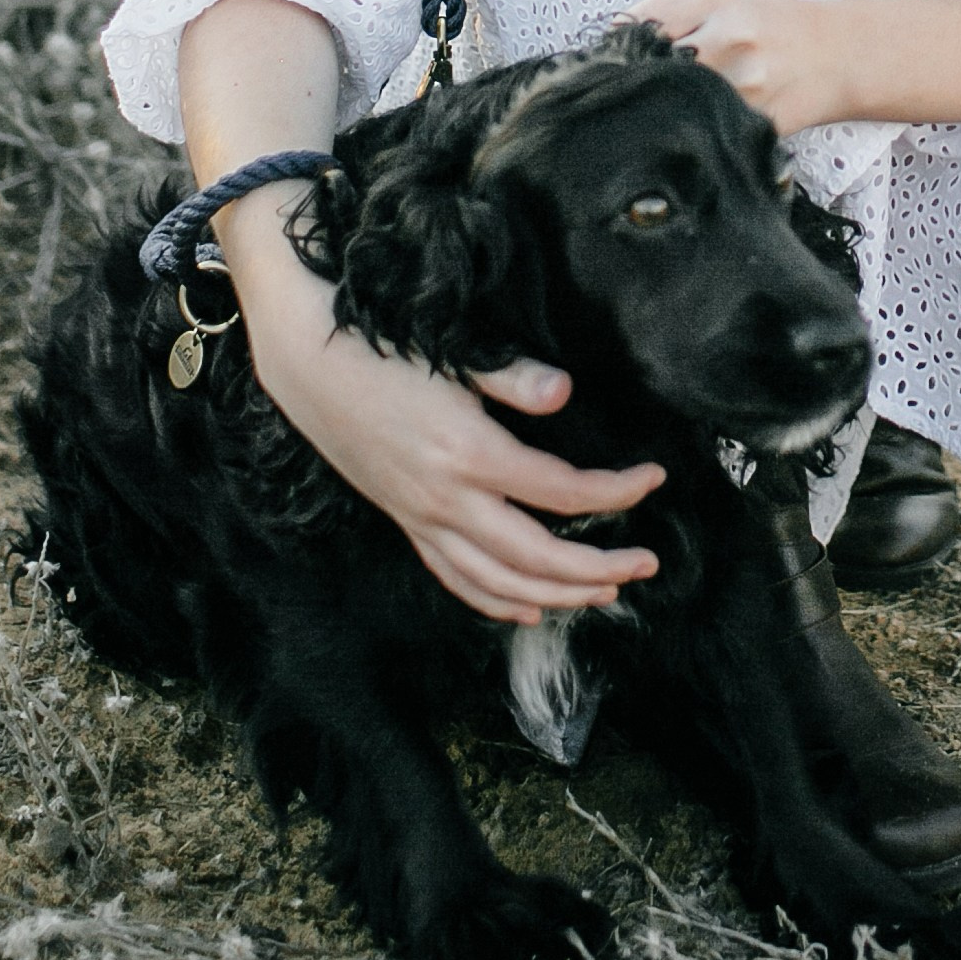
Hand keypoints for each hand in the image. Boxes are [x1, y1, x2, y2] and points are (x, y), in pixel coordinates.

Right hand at [226, 192, 664, 627]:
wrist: (306, 363)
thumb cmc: (383, 349)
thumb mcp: (453, 355)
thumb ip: (513, 379)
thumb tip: (565, 393)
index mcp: (470, 452)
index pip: (563, 490)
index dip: (617, 492)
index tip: (654, 480)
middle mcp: (448, 499)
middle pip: (539, 556)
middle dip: (600, 566)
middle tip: (647, 562)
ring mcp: (423, 519)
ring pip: (500, 581)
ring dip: (558, 594)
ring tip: (606, 592)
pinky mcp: (405, 523)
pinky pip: (456, 579)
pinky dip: (497, 601)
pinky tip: (530, 610)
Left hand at [624, 0, 861, 134]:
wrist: (839, 55)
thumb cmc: (770, 23)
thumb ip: (665, 11)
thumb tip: (610, 41)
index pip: (638, 25)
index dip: (618, 49)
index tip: (612, 63)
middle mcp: (730, 35)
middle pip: (652, 66)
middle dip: (635, 81)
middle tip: (628, 93)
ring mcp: (746, 81)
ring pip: (675, 102)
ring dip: (660, 108)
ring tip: (664, 108)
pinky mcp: (758, 119)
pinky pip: (707, 128)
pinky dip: (692, 130)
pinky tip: (695, 125)